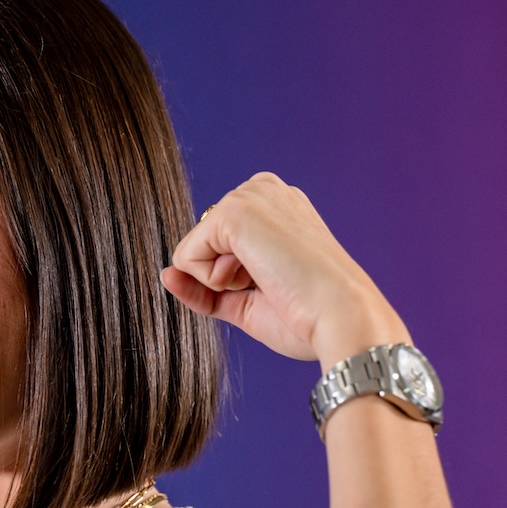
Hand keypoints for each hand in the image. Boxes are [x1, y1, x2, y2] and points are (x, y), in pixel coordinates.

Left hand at [160, 173, 405, 365]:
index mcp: (275, 206)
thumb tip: (165, 275)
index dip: (232, 280)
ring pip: (193, 251)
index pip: (216, 246)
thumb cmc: (309, 315)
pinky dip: (213, 280)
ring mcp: (249, 196)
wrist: (342, 317)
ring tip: (270, 277)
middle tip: (274, 282)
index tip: (277, 284)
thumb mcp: (247, 301)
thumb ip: (206, 287)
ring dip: (222, 279)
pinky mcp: (233, 211)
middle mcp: (262, 191)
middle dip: (225, 278)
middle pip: (202, 248)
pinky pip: (186, 258)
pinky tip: (257, 276)